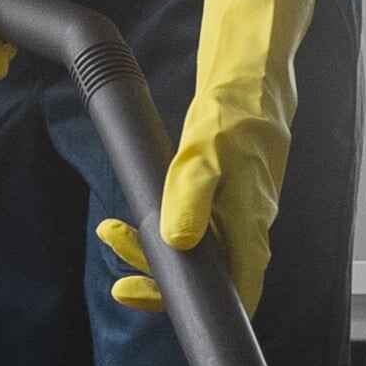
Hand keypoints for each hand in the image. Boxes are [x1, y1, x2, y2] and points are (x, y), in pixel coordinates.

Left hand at [102, 0, 319, 319]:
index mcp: (251, 219)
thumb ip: (189, 197)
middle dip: (152, 271)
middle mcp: (247, 220)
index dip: (188, 304)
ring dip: (149, 243)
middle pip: (205, 274)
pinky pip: (192, 221)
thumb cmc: (238, 103)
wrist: (253, 61)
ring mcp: (237, 205)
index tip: (138, 295)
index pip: (233, 291)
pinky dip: (160, 221)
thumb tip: (175, 243)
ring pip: (192, 246)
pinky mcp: (226, 188)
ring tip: (111, 229)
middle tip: (112, 251)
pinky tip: (137, 210)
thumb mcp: (205, 147)